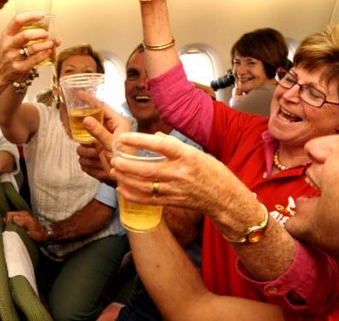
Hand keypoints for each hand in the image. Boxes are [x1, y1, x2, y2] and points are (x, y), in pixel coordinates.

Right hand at [0, 12, 61, 85]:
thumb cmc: (7, 57)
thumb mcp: (13, 43)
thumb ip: (29, 37)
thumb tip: (56, 38)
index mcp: (6, 35)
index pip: (17, 20)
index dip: (30, 16)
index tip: (42, 15)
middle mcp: (9, 45)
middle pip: (26, 35)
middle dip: (40, 33)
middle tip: (47, 34)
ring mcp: (13, 57)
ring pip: (32, 48)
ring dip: (45, 45)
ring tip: (50, 44)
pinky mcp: (19, 68)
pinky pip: (35, 60)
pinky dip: (44, 55)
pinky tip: (48, 52)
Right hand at [5, 211, 47, 242]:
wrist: (43, 236)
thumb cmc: (38, 233)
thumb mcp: (31, 227)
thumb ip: (23, 222)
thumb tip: (14, 218)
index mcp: (23, 215)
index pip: (9, 215)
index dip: (7, 221)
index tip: (7, 228)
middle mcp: (21, 215)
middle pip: (8, 216)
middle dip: (6, 223)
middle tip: (7, 230)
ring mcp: (21, 219)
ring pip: (10, 220)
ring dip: (8, 225)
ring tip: (9, 231)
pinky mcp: (21, 223)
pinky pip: (12, 223)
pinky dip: (11, 227)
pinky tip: (12, 232)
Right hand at [77, 103, 129, 182]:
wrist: (125, 181)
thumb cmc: (125, 161)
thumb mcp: (111, 145)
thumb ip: (99, 132)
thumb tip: (86, 119)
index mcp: (117, 123)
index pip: (101, 106)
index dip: (89, 99)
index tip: (78, 93)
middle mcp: (110, 129)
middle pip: (90, 122)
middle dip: (86, 133)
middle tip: (89, 140)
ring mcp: (103, 139)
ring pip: (84, 138)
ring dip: (86, 148)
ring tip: (97, 155)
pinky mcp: (97, 150)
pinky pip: (83, 150)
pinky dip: (86, 156)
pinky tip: (96, 160)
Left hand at [110, 132, 245, 216]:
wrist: (224, 198)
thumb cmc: (211, 172)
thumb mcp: (196, 152)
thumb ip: (173, 144)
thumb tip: (154, 136)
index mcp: (186, 156)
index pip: (159, 145)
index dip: (139, 140)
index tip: (124, 137)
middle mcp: (179, 174)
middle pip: (147, 170)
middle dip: (126, 164)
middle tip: (113, 157)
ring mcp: (174, 190)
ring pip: (144, 186)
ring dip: (125, 179)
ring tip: (114, 170)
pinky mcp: (171, 202)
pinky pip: (147, 200)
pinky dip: (132, 195)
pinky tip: (121, 188)